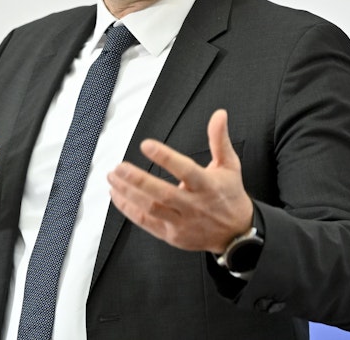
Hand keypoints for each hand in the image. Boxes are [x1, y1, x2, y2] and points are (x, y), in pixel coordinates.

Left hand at [108, 109, 253, 252]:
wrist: (236, 234)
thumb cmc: (229, 196)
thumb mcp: (229, 166)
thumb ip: (219, 140)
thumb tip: (219, 114)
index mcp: (207, 186)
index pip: (185, 170)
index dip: (165, 158)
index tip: (146, 144)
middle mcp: (194, 206)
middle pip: (163, 193)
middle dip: (138, 180)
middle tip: (119, 167)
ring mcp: (182, 222)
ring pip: (151, 208)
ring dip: (128, 193)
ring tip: (113, 178)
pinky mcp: (171, 235)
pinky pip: (146, 222)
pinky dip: (128, 209)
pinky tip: (116, 195)